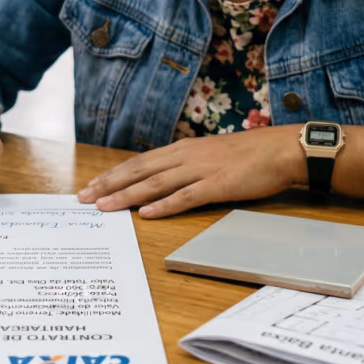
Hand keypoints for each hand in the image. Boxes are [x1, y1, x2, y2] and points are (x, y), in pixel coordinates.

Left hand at [76, 127, 304, 218]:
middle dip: (108, 185)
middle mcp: (186, 157)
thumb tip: (165, 181)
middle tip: (83, 198)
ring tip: (104, 207)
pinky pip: (185, 197)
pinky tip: (146, 214)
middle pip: (139, 171)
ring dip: (126, 196)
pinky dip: (164, 206)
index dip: (113, 175)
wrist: (280, 149)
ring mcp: (200, 170)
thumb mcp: (210, 155)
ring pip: (155, 184)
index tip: (91, 186)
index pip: (140, 162)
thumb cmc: (249, 155)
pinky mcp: (217, 185)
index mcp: (183, 150)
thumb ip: (187, 166)